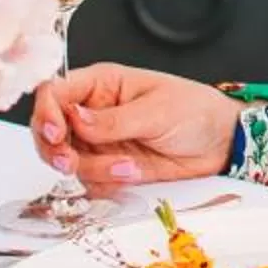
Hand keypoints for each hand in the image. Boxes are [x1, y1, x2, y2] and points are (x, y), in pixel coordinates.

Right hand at [32, 65, 240, 189]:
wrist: (220, 142)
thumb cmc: (195, 110)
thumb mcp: (157, 110)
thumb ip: (114, 120)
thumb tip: (76, 119)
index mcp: (102, 84)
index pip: (55, 92)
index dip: (46, 112)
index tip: (55, 133)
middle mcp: (93, 113)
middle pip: (49, 131)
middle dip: (56, 149)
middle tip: (71, 161)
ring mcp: (99, 142)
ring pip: (68, 160)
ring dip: (93, 168)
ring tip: (128, 165)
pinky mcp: (109, 167)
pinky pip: (90, 181)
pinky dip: (106, 182)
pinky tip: (133, 172)